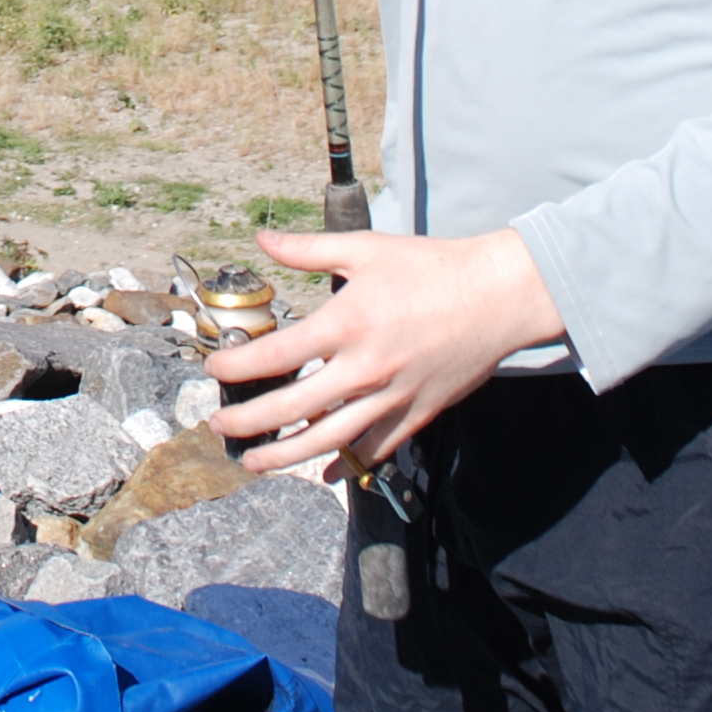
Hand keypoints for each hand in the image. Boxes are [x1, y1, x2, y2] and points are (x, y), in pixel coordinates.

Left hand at [206, 227, 562, 475]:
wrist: (498, 296)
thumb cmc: (432, 268)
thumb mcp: (366, 248)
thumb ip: (309, 250)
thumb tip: (263, 240)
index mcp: (347, 323)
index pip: (277, 354)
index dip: (237, 366)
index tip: (214, 368)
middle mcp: (364, 367)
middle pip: (293, 407)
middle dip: (248, 422)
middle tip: (219, 425)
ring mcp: (391, 396)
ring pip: (328, 440)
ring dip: (285, 455)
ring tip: (254, 461)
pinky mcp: (416, 414)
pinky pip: (374, 448)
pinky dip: (346, 464)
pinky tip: (325, 472)